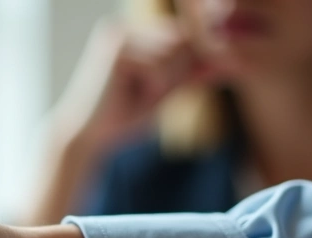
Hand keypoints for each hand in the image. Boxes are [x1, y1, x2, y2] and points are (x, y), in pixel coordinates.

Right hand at [22, 20, 214, 225]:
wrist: (88, 136)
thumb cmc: (124, 115)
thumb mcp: (165, 90)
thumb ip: (188, 71)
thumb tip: (223, 54)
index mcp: (137, 33)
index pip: (184, 40)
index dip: (184, 68)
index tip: (159, 91)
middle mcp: (127, 27)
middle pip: (182, 43)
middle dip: (173, 76)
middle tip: (143, 96)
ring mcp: (120, 34)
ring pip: (173, 54)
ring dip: (162, 83)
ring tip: (136, 96)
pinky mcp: (116, 49)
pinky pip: (158, 66)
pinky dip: (151, 87)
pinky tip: (128, 96)